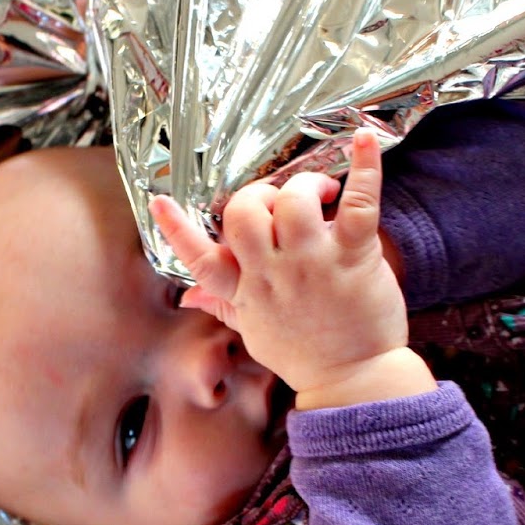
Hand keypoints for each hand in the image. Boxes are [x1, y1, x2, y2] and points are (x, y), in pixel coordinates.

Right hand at [151, 129, 435, 409]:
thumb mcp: (255, 330)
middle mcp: (272, 275)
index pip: (201, 260)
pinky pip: (357, 204)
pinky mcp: (352, 257)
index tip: (159, 202)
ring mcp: (312, 264)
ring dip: (305, 185)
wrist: (355, 381)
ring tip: (323, 193)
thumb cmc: (305, 355)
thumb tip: (188, 296)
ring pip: (293, 202)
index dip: (177, 230)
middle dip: (260, 195)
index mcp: (245, 292)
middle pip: (245, 215)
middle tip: (284, 201)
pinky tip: (366, 143)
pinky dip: (365, 169)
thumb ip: (223, 304)